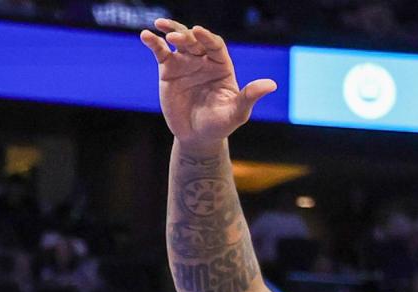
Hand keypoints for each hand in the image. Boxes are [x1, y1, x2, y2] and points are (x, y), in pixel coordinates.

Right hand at [140, 20, 277, 145]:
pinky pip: (161, 52)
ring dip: (171, 31)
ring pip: (178, 41)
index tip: (199, 32)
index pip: (215, 45)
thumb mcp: (236, 113)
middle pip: (195, 40)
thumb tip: (271, 85)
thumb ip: (250, 96)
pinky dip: (153, 43)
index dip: (207, 38)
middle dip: (187, 36)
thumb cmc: (219, 125)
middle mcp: (204, 60)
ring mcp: (186, 63)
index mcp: (221, 66)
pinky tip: (146, 36)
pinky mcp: (168, 70)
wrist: (196, 137)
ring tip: (161, 27)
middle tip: (177, 37)